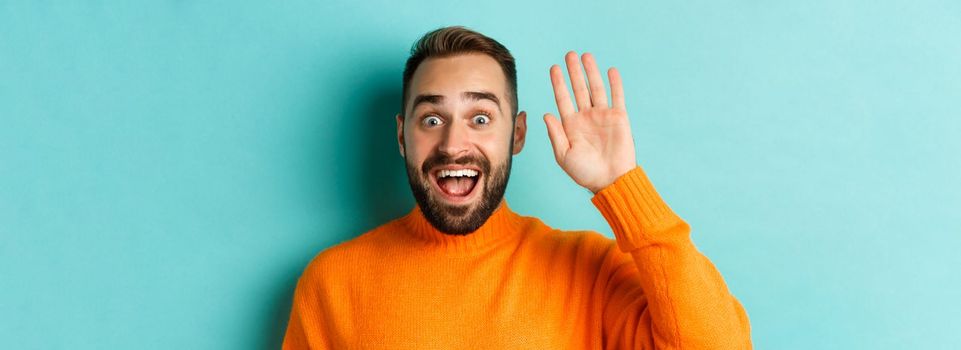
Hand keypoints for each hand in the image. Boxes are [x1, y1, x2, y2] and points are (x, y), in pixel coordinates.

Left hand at [544, 51, 636, 192]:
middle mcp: (586, 117)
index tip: (553, 68)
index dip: (558, 83)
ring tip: (585, 56)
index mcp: (571, 126)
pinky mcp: (619, 118)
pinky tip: (610, 70)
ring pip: (596, 88)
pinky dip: (614, 84)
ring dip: (591, 72)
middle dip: (573, 72)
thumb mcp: (564, 155)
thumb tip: (546, 114)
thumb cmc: (585, 173)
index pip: (563, 99)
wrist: (611, 180)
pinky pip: (617, 96)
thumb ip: (555, 134)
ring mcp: (603, 116)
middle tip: (569, 55)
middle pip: (578, 89)